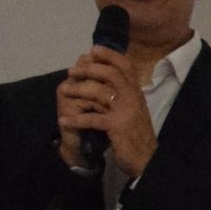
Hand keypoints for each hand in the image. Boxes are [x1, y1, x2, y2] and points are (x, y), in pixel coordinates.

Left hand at [57, 48, 159, 176]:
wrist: (147, 160)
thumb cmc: (136, 135)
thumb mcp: (133, 110)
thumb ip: (124, 94)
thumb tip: (109, 78)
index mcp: (137, 93)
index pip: (126, 66)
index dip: (110, 55)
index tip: (93, 49)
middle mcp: (134, 98)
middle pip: (111, 74)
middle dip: (89, 69)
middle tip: (72, 71)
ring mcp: (126, 112)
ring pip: (100, 92)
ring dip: (78, 89)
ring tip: (64, 91)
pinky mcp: (117, 126)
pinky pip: (93, 118)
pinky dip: (76, 119)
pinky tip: (64, 121)